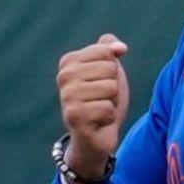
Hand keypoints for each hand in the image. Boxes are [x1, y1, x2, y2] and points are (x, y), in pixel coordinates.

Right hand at [56, 33, 129, 183]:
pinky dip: (109, 117)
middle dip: (113, 86)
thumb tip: (120, 48)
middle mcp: (63, 76)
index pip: (106, 51)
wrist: (97, 135)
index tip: (101, 81)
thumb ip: (111, 49)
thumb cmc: (102, 98)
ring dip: (111, 102)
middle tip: (101, 98)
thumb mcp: (109, 69)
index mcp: (69, 61)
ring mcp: (67, 96)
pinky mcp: (73, 116)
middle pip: (110, 69)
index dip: (112, 68)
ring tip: (99, 109)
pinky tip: (98, 122)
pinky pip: (108, 108)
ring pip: (111, 88)